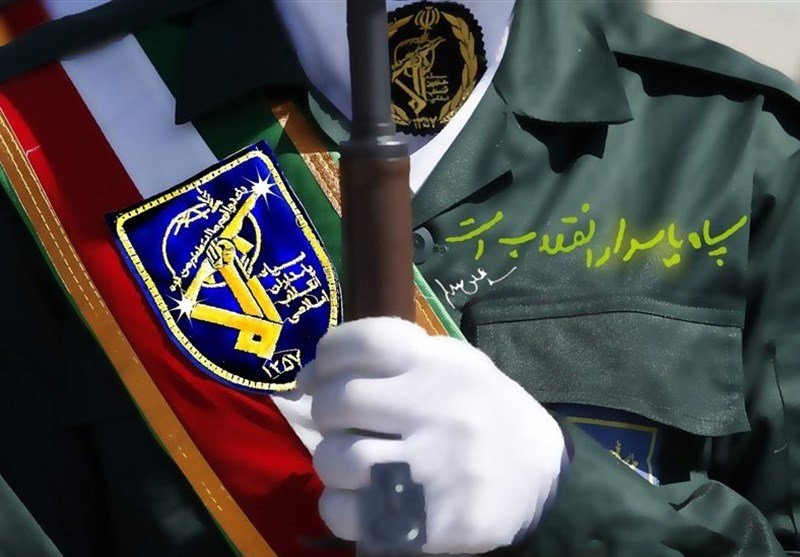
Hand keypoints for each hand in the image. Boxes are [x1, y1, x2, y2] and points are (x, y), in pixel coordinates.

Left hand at [298, 317, 566, 553]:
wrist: (543, 479)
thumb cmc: (484, 413)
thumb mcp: (454, 365)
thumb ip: (391, 358)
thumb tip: (312, 373)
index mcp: (441, 365)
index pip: (364, 342)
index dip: (329, 355)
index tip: (321, 374)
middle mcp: (438, 409)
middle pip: (338, 401)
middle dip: (327, 412)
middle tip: (342, 423)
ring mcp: (434, 468)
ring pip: (335, 460)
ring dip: (332, 462)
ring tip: (356, 463)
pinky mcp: (429, 522)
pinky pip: (347, 513)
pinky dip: (340, 506)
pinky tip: (364, 500)